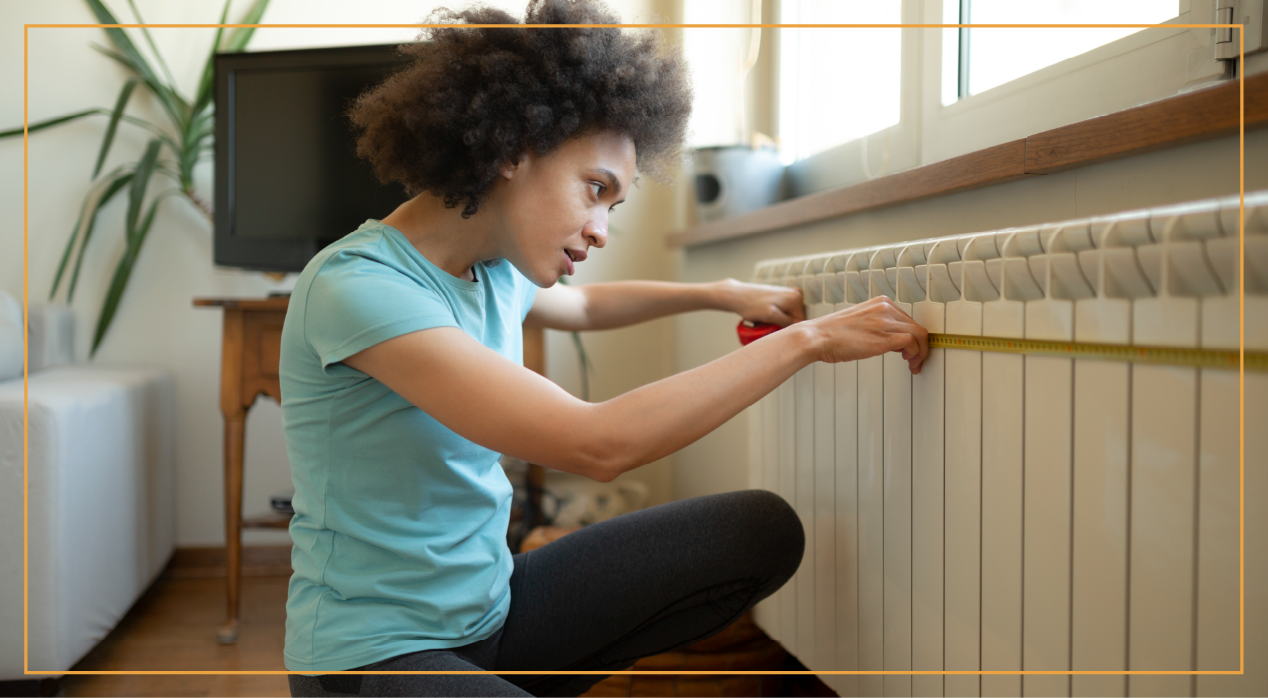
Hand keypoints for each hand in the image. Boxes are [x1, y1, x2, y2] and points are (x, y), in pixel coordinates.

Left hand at [716, 278, 804, 325]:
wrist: (737, 295)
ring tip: (765, 321)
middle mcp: (795, 294)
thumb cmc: (751, 304)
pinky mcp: (781, 297)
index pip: (800, 322)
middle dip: (782, 325)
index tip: (775, 329)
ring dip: (777, 322)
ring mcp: (788, 295)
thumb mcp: (771, 316)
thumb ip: (787, 322)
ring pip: (787, 317)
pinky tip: (764, 317)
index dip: (787, 329)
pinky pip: (782, 312)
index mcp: (796, 298)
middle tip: (768, 325)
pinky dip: (774, 317)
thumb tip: (799, 328)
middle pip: (794, 319)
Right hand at [808, 296, 928, 373]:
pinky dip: (915, 354)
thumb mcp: (861, 322)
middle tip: (914, 360)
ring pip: (919, 335)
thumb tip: (894, 342)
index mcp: (881, 302)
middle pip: (916, 327)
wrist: (817, 337)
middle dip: (919, 346)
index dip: (913, 337)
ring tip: (913, 364)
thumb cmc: (833, 334)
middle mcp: (885, 308)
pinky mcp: (884, 337)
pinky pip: (912, 343)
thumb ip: (878, 326)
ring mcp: (885, 321)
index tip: (911, 349)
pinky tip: (909, 362)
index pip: (908, 319)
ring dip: (920, 352)